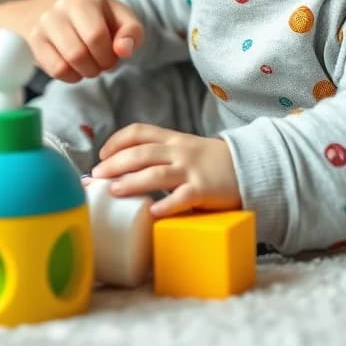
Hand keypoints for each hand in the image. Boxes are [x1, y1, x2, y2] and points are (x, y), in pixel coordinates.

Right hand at [29, 0, 143, 82]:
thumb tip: (123, 50)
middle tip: (101, 62)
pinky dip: (70, 76)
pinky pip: (54, 70)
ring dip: (84, 73)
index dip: (108, 55)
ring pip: (65, 64)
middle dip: (97, 66)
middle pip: (79, 53)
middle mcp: (60, 8)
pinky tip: (74, 67)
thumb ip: (132, 32)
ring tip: (89, 64)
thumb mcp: (120, 17)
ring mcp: (43, 24)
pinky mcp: (34, 40)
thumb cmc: (96, 16)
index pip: (96, 36)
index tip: (113, 55)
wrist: (56, 8)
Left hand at [91, 123, 240, 216]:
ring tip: (114, 191)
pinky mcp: (205, 190)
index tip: (101, 154)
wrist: (249, 166)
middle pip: (142, 153)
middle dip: (116, 163)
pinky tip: (152, 213)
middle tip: (97, 176)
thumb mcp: (185, 150)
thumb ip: (162, 156)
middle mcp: (180, 151)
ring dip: (133, 182)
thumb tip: (126, 171)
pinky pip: (183, 197)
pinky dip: (166, 205)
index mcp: (173, 139)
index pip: (139, 132)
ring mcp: (192, 170)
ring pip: (157, 173)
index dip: (117, 141)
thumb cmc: (210, 163)